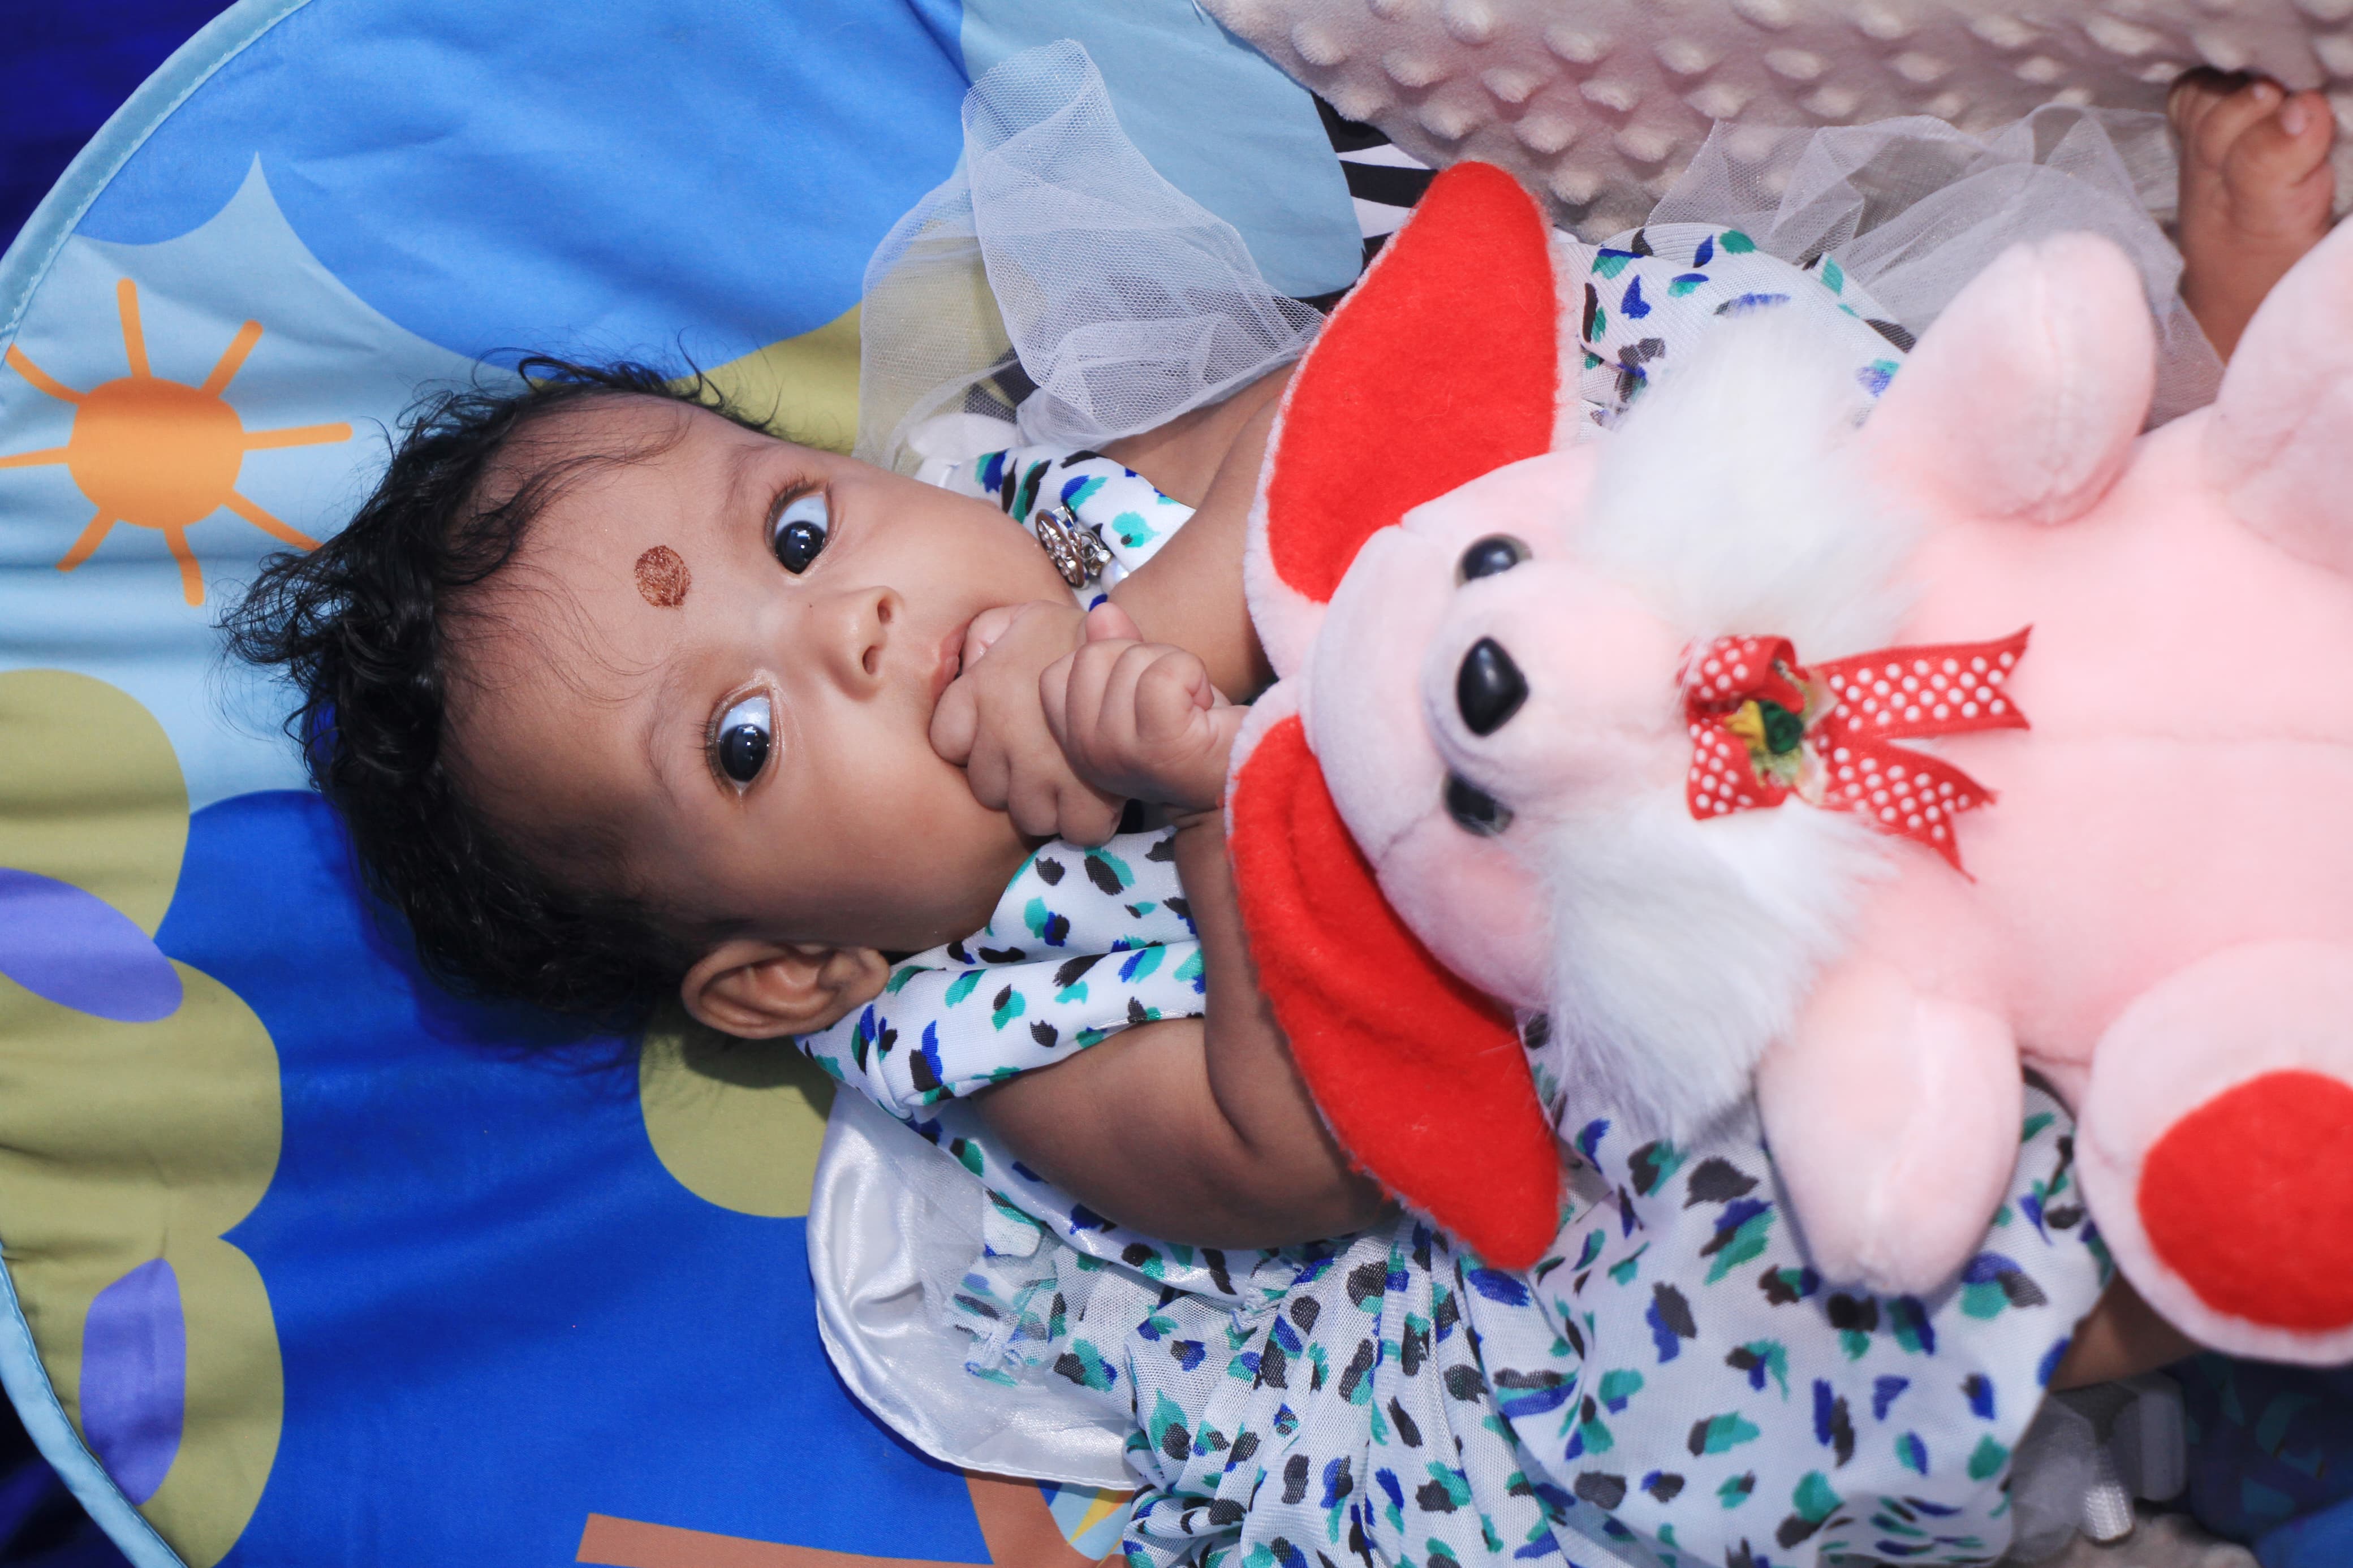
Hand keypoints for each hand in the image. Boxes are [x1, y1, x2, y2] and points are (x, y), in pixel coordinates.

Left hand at [930, 600, 1123, 843]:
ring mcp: (1043, 768)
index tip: (1000, 739)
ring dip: (1047, 804)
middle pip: (987, 789)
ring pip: (1028, 815)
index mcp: (982, 690)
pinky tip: (1096, 795)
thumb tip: (971, 664)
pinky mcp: (1088, 794)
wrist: (1141, 651)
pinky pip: (1075, 829)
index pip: (949, 744)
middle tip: (1041, 761)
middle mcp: (1004, 732)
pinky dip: (1087, 820)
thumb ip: (984, 637)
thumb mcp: (1022, 617)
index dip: (973, 745)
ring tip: (1069, 781)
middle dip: (1012, 780)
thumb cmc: (1080, 632)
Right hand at [1041, 603, 1246, 814]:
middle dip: (1144, 660)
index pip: (1056, 674)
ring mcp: (1121, 751)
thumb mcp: (1143, 685)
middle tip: (1173, 699)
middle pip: (1095, 655)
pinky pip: (1165, 673)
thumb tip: (1101, 611)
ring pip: (1134, 659)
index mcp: (1074, 744)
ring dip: (1175, 668)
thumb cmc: (1193, 732)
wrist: (1241, 777)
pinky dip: (1193, 675)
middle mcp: (1088, 753)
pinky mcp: (1161, 744)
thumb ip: (1116, 649)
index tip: (1140, 695)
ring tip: (1190, 707)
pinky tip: (1204, 706)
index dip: (1105, 664)